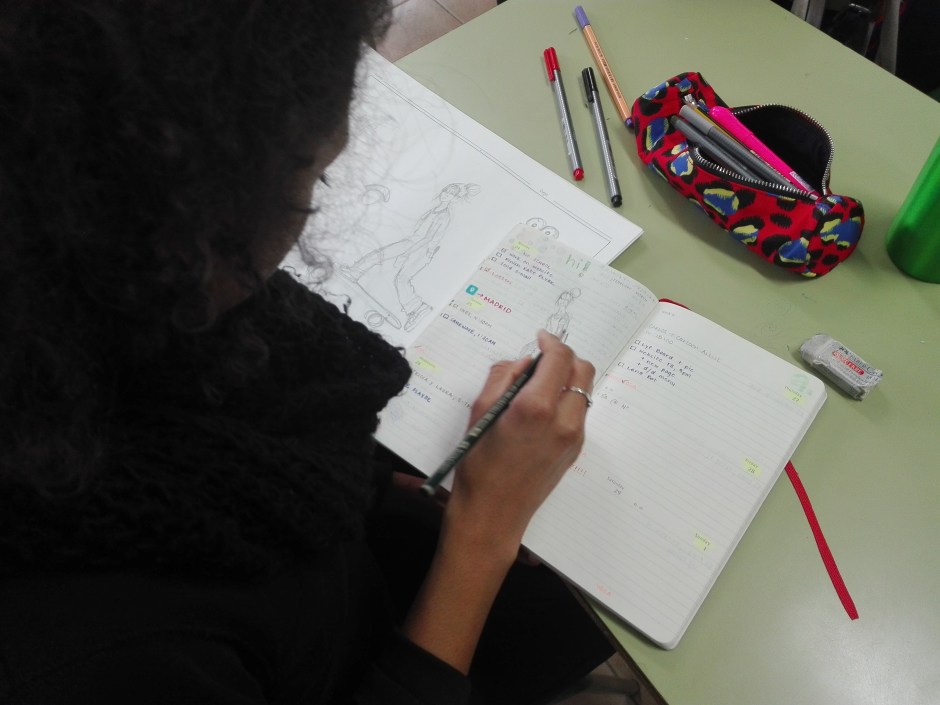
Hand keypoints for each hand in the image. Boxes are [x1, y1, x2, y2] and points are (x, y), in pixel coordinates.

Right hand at [442, 330, 594, 561]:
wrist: (493, 512)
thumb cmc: (478, 463)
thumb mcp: (480, 411)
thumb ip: (504, 376)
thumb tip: (525, 361)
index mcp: (536, 407)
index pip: (560, 358)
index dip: (551, 342)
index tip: (540, 338)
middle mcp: (563, 420)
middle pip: (582, 370)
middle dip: (565, 357)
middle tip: (542, 358)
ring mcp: (574, 437)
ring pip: (585, 390)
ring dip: (568, 378)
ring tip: (540, 384)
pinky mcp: (576, 450)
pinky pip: (580, 412)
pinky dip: (567, 399)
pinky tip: (543, 407)